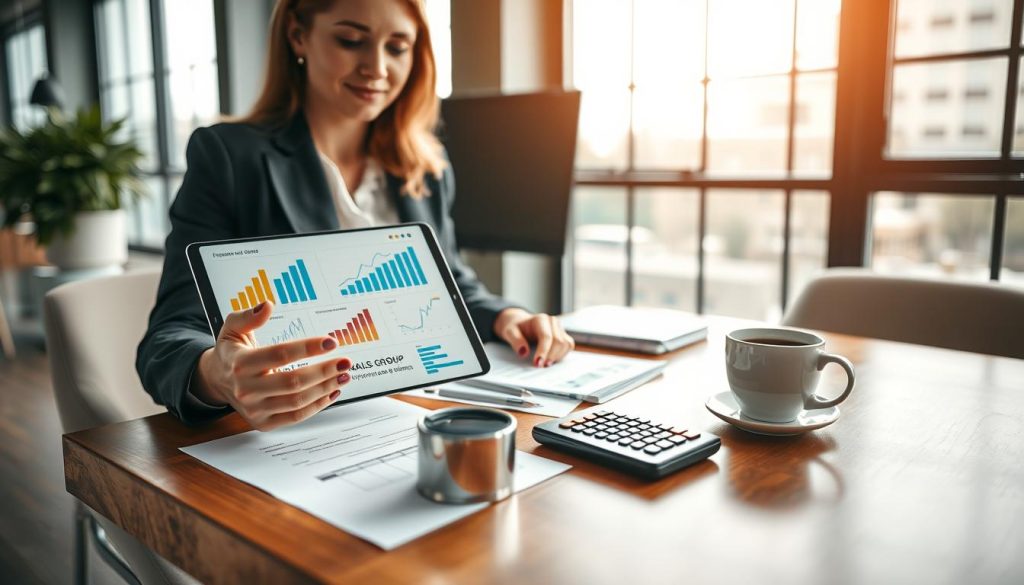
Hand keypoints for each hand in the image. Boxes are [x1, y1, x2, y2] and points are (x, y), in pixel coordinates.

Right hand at [193, 301, 351, 430]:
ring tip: (344, 376)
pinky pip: (296, 417)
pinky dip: (318, 406)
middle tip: (344, 362)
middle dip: (324, 371)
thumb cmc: (231, 352)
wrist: (217, 381)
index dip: (308, 348)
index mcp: (240, 362)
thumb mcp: (232, 328)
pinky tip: (331, 392)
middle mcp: (247, 388)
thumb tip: (267, 306)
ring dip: (325, 388)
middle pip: (293, 381)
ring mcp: (255, 408)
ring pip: (297, 401)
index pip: (280, 354)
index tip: (330, 342)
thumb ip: (249, 316)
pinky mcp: (263, 423)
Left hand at [493, 308, 574, 366]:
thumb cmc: (516, 328)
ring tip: (545, 364)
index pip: (546, 336)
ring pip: (566, 344)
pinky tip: (552, 360)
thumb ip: (515, 340)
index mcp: (540, 319)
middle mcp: (552, 322)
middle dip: (550, 356)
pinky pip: (568, 346)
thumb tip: (523, 352)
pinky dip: (562, 355)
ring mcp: (560, 328)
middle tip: (541, 366)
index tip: (537, 364)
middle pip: (558, 341)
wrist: (521, 324)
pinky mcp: (563, 335)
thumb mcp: (509, 332)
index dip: (543, 351)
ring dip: (557, 356)